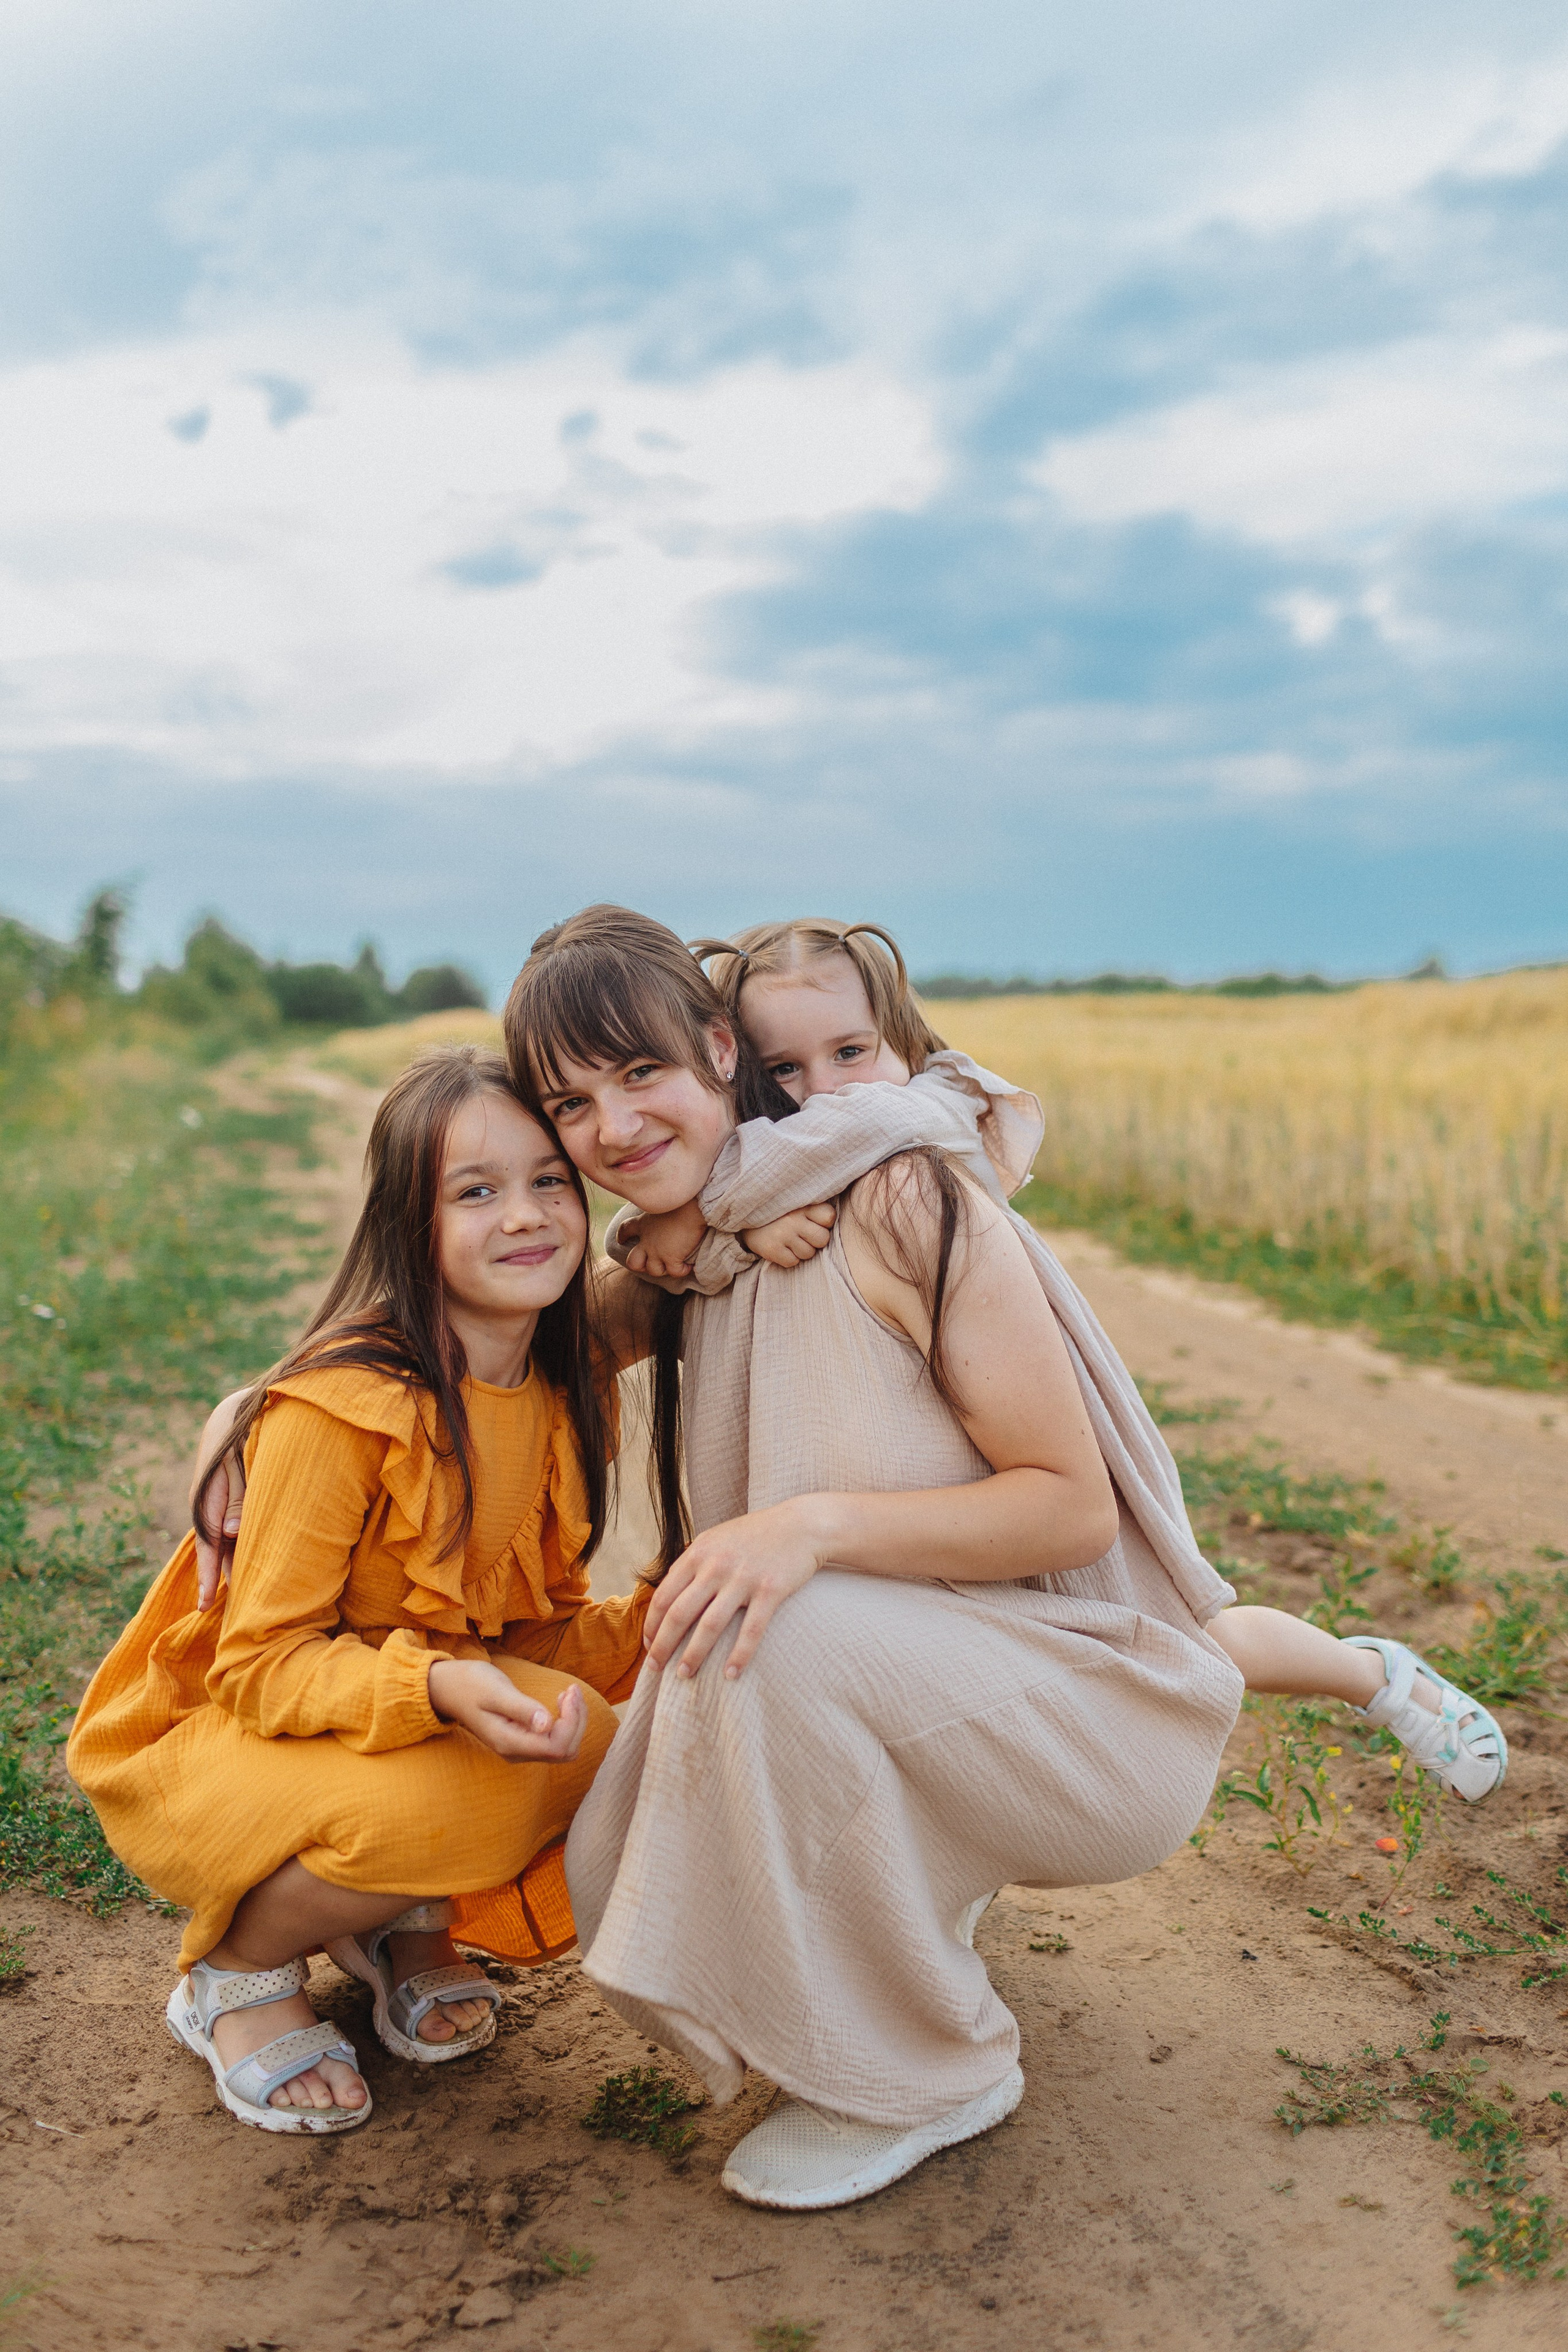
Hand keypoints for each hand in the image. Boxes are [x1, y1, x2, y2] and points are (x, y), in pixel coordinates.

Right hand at [191, 1389, 249, 1610]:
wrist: (238, 1410)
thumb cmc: (241, 1433)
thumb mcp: (237, 1461)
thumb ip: (238, 1496)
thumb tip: (231, 1534)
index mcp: (207, 1499)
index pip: (207, 1545)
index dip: (207, 1576)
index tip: (204, 1606)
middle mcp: (209, 1506)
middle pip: (216, 1549)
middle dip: (221, 1578)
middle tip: (229, 1614)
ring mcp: (219, 1504)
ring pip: (226, 1541)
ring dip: (232, 1564)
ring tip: (244, 1598)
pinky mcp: (230, 1501)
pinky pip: (232, 1529)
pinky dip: (239, 1546)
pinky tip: (248, 1563)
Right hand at [427, 1661, 587, 1761]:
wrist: (450, 1689)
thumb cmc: (471, 1684)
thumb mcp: (496, 1691)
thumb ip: (521, 1708)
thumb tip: (546, 1724)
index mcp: (509, 1742)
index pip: (556, 1746)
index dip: (571, 1721)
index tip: (568, 1691)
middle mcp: (516, 1753)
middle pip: (565, 1751)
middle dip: (576, 1721)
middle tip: (571, 1689)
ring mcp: (520, 1750)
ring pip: (564, 1748)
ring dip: (573, 1721)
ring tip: (568, 1693)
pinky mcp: (523, 1741)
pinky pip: (555, 1741)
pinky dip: (565, 1722)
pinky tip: (560, 1701)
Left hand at [624, 1198, 707, 1278]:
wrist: (694, 1208)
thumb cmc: (682, 1201)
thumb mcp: (663, 1204)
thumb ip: (660, 1210)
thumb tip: (668, 1207)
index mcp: (644, 1223)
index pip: (625, 1229)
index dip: (623, 1236)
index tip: (621, 1240)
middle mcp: (647, 1240)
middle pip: (633, 1262)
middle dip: (640, 1265)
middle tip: (650, 1263)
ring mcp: (657, 1251)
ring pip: (653, 1271)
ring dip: (664, 1269)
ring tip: (674, 1264)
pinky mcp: (671, 1258)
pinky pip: (675, 1272)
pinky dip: (682, 1270)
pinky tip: (689, 1266)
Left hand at [643, 1498, 827, 1678]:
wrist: (801, 1524)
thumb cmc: (755, 1535)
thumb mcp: (715, 1539)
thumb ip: (692, 1563)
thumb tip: (666, 1591)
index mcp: (698, 1553)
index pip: (663, 1596)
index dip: (652, 1626)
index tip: (648, 1647)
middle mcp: (716, 1565)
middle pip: (679, 1614)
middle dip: (663, 1646)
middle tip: (655, 1670)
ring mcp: (743, 1578)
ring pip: (710, 1625)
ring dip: (694, 1655)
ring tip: (684, 1675)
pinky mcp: (771, 1590)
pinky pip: (751, 1630)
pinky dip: (739, 1655)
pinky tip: (730, 1674)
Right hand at [741, 1201, 835, 1268]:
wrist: (742, 1216)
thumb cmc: (777, 1211)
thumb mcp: (794, 1201)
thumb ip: (813, 1208)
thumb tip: (833, 1220)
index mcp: (802, 1204)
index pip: (829, 1217)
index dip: (825, 1222)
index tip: (814, 1221)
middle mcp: (793, 1219)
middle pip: (822, 1239)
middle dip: (815, 1240)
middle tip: (803, 1235)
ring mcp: (782, 1235)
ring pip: (808, 1254)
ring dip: (801, 1251)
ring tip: (790, 1241)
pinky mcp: (771, 1250)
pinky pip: (793, 1262)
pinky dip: (789, 1259)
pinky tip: (781, 1248)